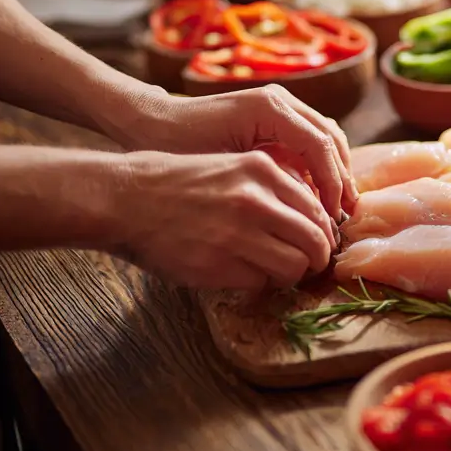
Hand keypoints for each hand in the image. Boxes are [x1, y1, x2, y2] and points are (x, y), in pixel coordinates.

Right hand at [117, 150, 334, 288]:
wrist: (127, 198)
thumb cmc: (182, 183)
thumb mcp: (235, 167)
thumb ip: (274, 186)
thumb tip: (315, 218)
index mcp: (264, 171)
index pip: (318, 208)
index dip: (323, 230)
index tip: (319, 242)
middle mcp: (256, 200)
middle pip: (315, 240)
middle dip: (317, 258)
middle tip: (310, 265)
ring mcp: (237, 233)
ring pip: (294, 266)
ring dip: (291, 275)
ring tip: (279, 273)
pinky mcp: (217, 264)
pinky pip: (260, 282)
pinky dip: (258, 283)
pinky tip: (245, 274)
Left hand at [125, 85, 356, 217]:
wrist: (151, 123)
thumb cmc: (178, 147)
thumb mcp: (220, 169)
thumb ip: (264, 180)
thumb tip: (301, 211)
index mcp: (269, 108)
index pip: (319, 145)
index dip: (332, 183)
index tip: (333, 216)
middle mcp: (280, 99)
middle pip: (330, 137)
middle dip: (342, 176)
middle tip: (346, 213)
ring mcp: (280, 103)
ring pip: (326, 134)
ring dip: (336, 169)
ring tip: (338, 204)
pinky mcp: (275, 114)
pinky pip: (310, 136)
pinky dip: (321, 162)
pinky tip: (318, 190)